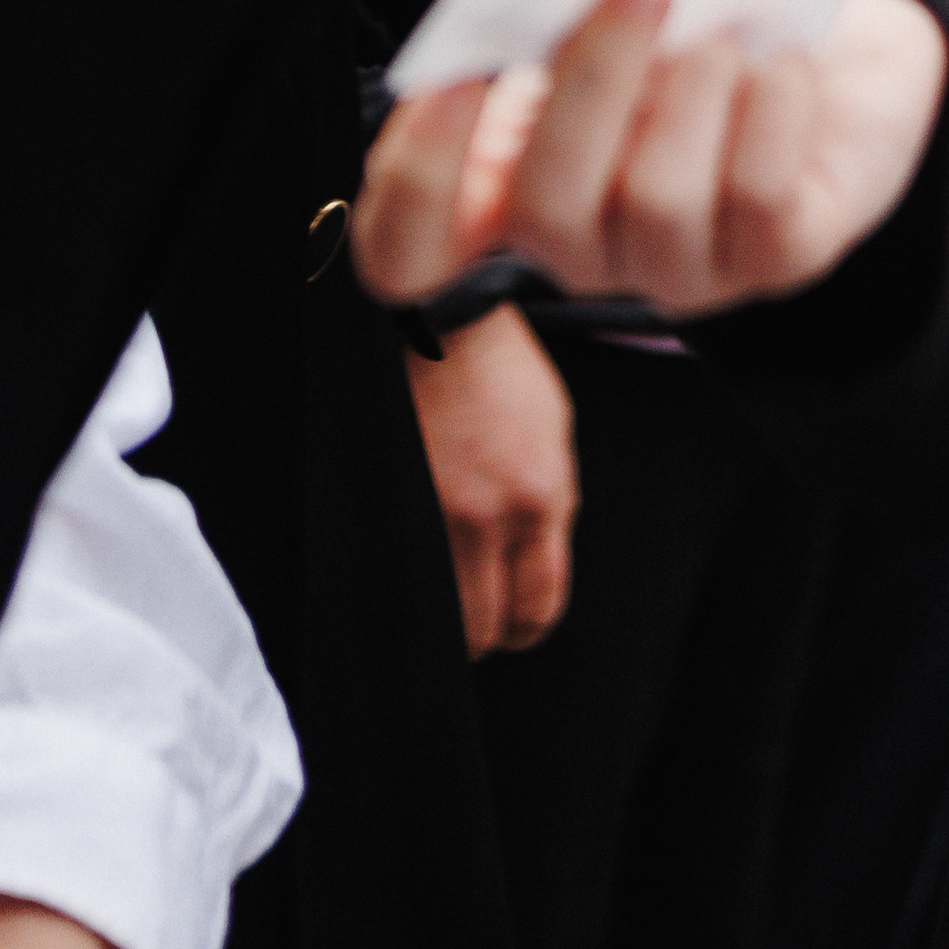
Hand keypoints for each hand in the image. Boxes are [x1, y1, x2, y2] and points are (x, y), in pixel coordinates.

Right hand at [353, 0, 948, 315]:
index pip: (415, 246)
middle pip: (546, 210)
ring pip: (658, 205)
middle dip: (592, 82)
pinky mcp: (779, 261)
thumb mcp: (604, 5)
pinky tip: (782, 61)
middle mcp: (586, 246)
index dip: (416, 179)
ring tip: (720, 29)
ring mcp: (681, 268)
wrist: (833, 45)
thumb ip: (536, 3)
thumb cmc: (696, 14)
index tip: (451, 72)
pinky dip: (769, 115)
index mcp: (511, 186)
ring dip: (688, 96)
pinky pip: (760, 202)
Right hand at [408, 303, 578, 655]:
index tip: (517, 625)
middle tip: (478, 617)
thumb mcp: (554, 433)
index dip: (527, 626)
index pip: (538, 605)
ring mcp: (435, 506)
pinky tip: (414, 558)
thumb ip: (553, 502)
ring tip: (443, 594)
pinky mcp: (395, 494)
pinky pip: (403, 563)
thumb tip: (534, 560)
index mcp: (541, 498)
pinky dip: (411, 572)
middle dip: (485, 631)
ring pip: (438, 609)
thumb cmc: (502, 367)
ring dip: (443, 613)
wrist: (442, 317)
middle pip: (484, 626)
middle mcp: (488, 514)